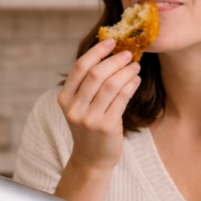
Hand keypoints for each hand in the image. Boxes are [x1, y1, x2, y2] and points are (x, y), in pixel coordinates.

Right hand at [55, 39, 140, 200]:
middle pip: (96, 74)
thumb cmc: (89, 128)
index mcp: (64, 99)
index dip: (97, 51)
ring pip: (110, 85)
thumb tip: (109, 54)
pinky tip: (136, 80)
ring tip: (135, 66)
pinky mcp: (106, 126)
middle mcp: (74, 108)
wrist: (91, 158)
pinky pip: (121, 99)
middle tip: (128, 53)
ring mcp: (89, 119)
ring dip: (126, 71)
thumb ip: (87, 85)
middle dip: (115, 60)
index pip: (80, 67)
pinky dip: (130, 85)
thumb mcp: (80, 106)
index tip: (112, 42)